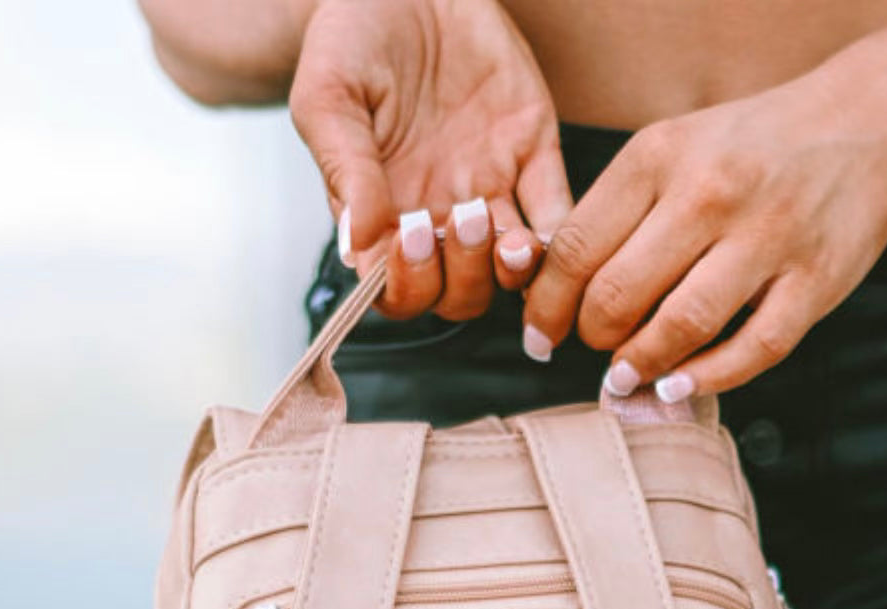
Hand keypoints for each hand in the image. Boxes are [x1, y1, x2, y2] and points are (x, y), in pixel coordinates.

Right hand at [290, 0, 571, 319]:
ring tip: (500, 229)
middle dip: (460, 273)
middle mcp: (437, 216)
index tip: (406, 239)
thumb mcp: (330, 97)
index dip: (407, 284)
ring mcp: (489, 190)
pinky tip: (543, 229)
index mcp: (383, 215)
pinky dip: (556, 236)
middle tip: (456, 216)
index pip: (398, 291)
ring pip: (507, 269)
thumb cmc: (352, 37)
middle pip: (459, 293)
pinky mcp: (532, 155)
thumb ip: (345, 171)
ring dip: (508, 267)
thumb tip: (357, 247)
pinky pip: (555, 215)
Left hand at [521, 54, 886, 397]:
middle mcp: (711, 192)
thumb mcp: (673, 150)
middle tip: (595, 349)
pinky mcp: (816, 280)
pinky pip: (753, 348)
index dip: (547, 307)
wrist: (868, 121)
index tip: (541, 337)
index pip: (576, 248)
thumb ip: (618, 212)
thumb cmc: (751, 148)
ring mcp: (768, 237)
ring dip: (641, 365)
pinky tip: (676, 388)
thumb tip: (555, 294)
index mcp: (661, 155)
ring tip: (625, 378)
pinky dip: (707, 378)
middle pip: (619, 293)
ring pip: (681, 325)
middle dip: (593, 338)